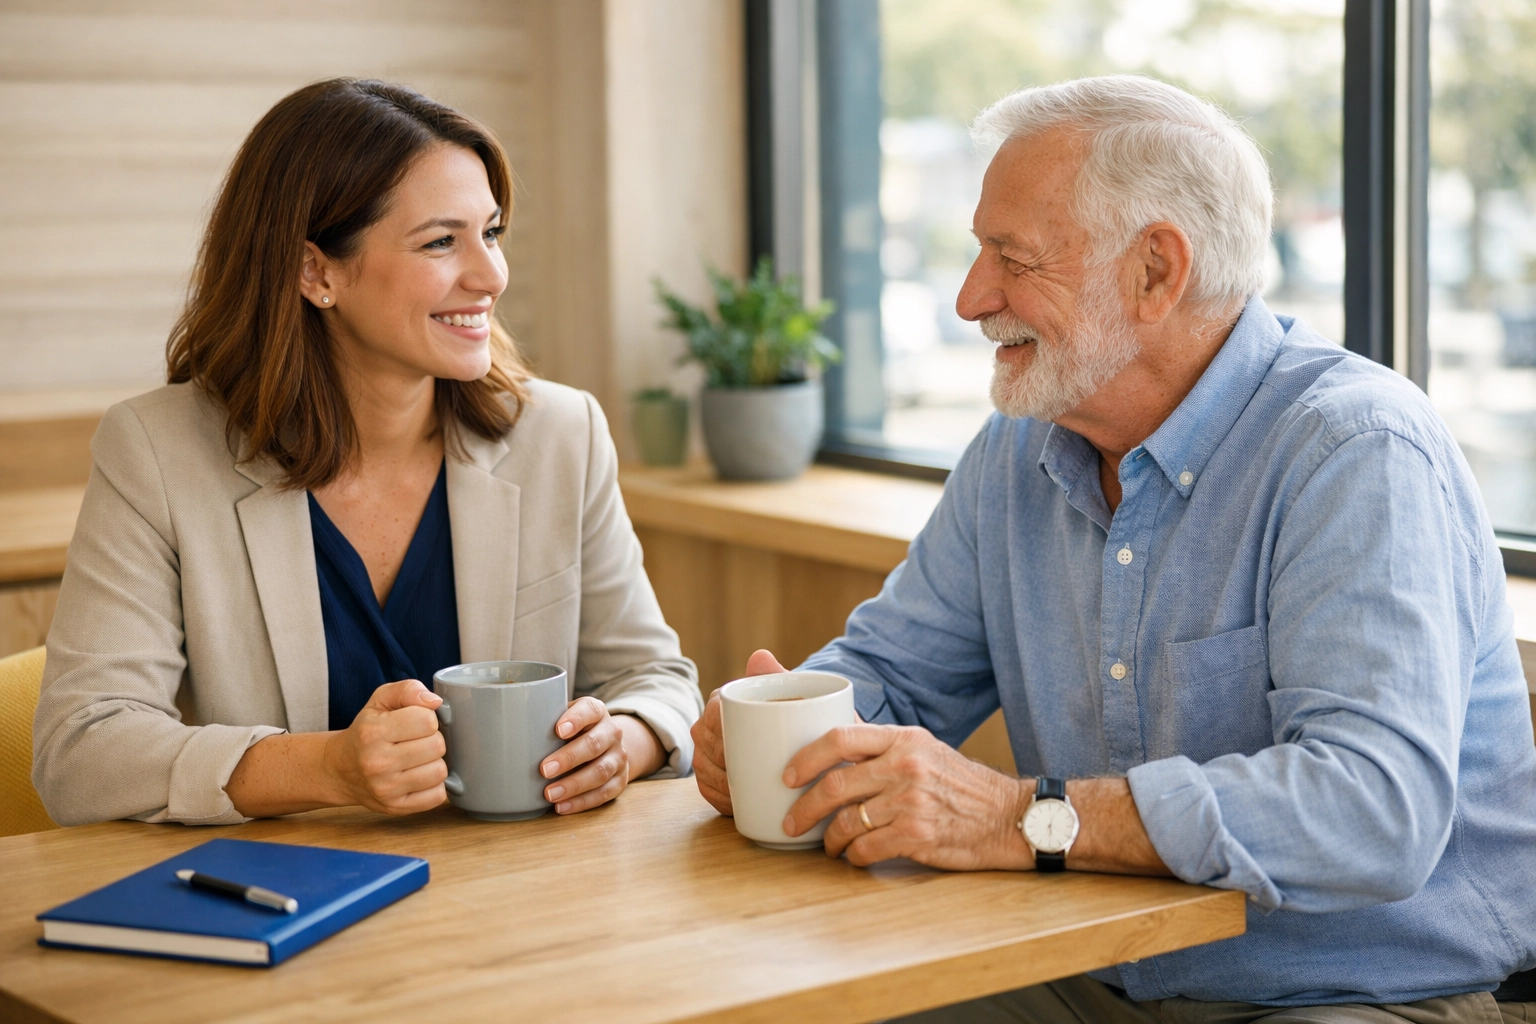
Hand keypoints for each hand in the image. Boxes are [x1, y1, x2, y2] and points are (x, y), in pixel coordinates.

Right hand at [322, 679, 447, 815]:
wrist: (342, 769)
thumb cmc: (367, 731)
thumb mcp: (380, 701)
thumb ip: (408, 690)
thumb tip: (435, 702)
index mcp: (373, 732)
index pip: (427, 720)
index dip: (428, 718)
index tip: (416, 722)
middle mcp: (377, 763)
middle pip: (437, 746)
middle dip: (433, 740)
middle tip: (418, 741)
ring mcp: (386, 789)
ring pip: (440, 772)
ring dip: (434, 763)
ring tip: (418, 759)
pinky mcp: (396, 808)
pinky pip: (437, 796)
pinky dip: (434, 785)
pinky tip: (419, 776)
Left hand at [539, 697, 661, 813]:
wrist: (608, 746)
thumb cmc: (575, 732)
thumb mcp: (565, 719)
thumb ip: (547, 722)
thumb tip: (511, 735)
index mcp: (597, 712)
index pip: (590, 710)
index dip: (576, 719)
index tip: (558, 730)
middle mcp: (612, 732)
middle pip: (594, 744)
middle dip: (569, 758)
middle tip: (545, 770)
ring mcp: (619, 757)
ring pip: (601, 771)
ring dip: (574, 785)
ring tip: (550, 794)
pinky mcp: (621, 780)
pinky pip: (604, 793)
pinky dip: (582, 801)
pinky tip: (563, 806)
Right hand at [691, 649, 787, 815]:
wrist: (795, 731)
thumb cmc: (793, 710)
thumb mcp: (788, 691)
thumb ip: (775, 674)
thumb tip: (759, 657)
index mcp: (719, 702)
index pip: (716, 722)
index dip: (735, 742)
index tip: (761, 754)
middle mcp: (704, 726)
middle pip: (713, 753)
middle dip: (735, 771)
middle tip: (766, 781)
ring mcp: (701, 753)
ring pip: (708, 774)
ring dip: (729, 789)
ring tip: (758, 795)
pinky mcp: (705, 777)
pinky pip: (708, 792)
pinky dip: (723, 801)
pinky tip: (743, 805)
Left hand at [781, 723, 1033, 869]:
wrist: (1005, 815)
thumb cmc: (955, 782)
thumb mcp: (921, 747)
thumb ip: (877, 742)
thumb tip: (824, 727)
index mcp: (903, 738)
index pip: (840, 737)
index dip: (805, 757)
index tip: (787, 775)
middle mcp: (906, 766)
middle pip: (834, 785)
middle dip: (804, 807)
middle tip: (792, 821)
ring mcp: (911, 802)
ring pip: (846, 822)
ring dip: (829, 839)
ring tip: (828, 843)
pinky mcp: (917, 835)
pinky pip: (866, 849)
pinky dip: (853, 856)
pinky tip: (855, 856)